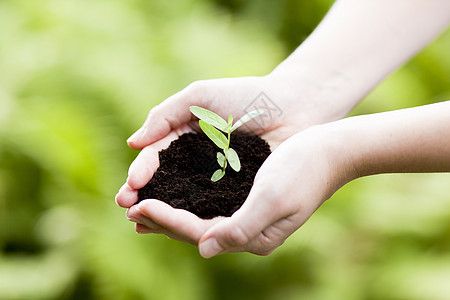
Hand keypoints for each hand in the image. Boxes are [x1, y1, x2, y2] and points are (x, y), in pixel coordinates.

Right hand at [116, 74, 349, 209]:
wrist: (293, 105)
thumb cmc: (247, 95)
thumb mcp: (200, 96)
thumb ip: (165, 115)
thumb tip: (133, 143)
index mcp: (186, 138)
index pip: (157, 158)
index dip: (142, 173)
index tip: (128, 189)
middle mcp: (198, 161)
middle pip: (167, 183)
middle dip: (146, 197)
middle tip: (128, 210)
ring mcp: (218, 179)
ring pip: (187, 199)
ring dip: (165, 213)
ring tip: (143, 224)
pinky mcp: (239, 192)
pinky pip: (215, 208)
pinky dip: (198, 219)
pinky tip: (181, 230)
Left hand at [122, 124, 349, 255]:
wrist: (329, 150)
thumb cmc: (304, 170)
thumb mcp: (274, 198)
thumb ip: (241, 227)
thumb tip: (203, 249)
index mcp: (253, 236)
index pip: (199, 233)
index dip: (166, 220)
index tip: (138, 206)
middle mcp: (247, 231)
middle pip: (194, 230)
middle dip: (160, 219)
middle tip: (127, 208)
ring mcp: (246, 217)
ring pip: (197, 218)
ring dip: (168, 212)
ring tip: (140, 206)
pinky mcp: (246, 200)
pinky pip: (208, 204)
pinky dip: (185, 200)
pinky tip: (170, 193)